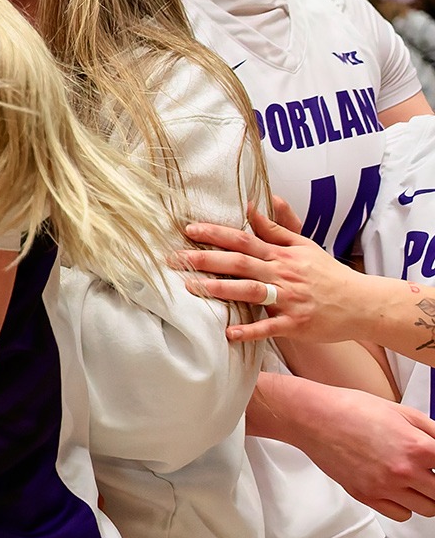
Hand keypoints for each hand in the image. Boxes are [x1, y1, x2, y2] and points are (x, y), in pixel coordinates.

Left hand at [179, 203, 380, 343]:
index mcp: (281, 255)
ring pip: (250, 291)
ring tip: (191, 288)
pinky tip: (228, 333)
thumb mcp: (305, 246)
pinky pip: (269, 327)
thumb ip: (277, 228)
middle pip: (240, 263)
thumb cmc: (328, 274)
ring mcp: (289, 299)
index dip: (216, 234)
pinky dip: (249, 331)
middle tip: (176, 258)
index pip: (243, 240)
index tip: (189, 229)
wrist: (362, 303)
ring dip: (219, 289)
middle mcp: (282, 274)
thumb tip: (255, 204)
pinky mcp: (295, 323)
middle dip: (206, 259)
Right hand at [287, 380, 434, 519]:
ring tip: (416, 481)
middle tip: (429, 472)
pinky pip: (402, 515)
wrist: (314, 418)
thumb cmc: (352, 410)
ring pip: (428, 509)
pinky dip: (405, 506)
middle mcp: (403, 471)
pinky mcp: (366, 496)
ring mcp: (384, 487)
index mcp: (417, 447)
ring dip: (426, 496)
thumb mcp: (403, 412)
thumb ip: (433, 432)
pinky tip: (398, 489)